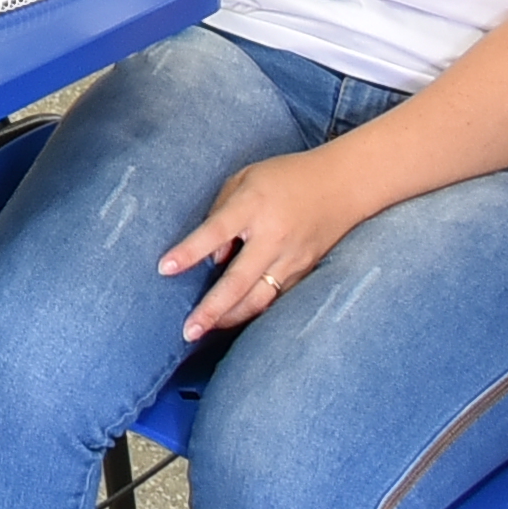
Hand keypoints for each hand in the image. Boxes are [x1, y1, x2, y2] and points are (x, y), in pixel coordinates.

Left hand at [162, 153, 370, 340]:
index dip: (189, 252)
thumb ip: (221, 212)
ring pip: (259, 299)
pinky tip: (235, 320)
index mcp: (253, 206)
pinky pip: (277, 298)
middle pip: (238, 281)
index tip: (164, 268)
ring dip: (231, 318)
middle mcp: (273, 237)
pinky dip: (255, 311)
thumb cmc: (286, 177)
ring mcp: (292, 258)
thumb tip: (212, 258)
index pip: (215, 231)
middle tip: (187, 331)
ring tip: (204, 331)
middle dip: (211, 309)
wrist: (343, 185)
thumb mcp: (245, 178)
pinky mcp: (306, 272)